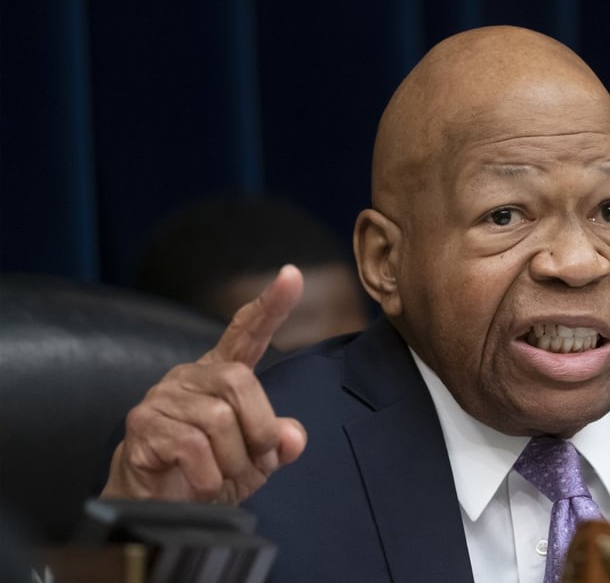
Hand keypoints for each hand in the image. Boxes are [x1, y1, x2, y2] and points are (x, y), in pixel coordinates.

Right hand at [101, 265, 308, 504]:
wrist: (158, 508)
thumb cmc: (209, 472)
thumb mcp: (257, 459)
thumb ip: (279, 442)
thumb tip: (291, 438)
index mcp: (221, 374)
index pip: (246, 331)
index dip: (271, 305)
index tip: (292, 275)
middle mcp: (190, 376)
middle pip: (239, 382)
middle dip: (259, 429)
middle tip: (258, 461)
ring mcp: (162, 397)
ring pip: (218, 420)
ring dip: (233, 461)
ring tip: (223, 477)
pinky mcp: (143, 425)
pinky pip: (192, 448)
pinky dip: (210, 477)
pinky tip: (202, 485)